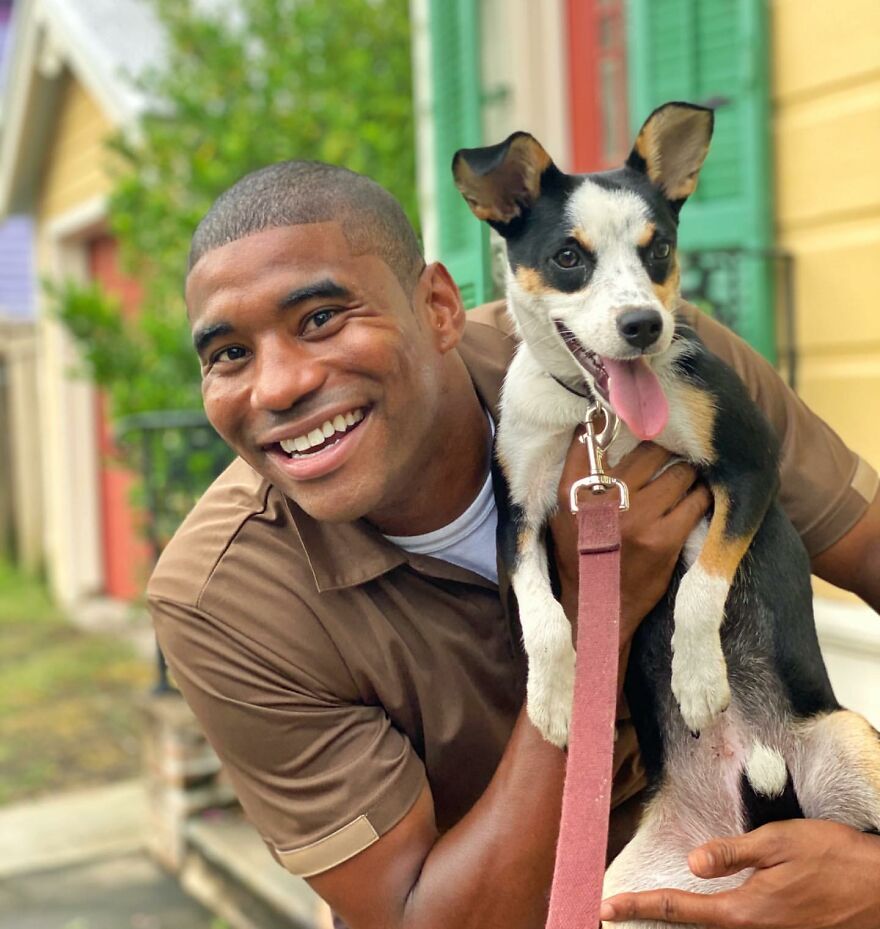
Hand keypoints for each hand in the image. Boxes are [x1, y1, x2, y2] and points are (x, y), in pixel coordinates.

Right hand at [549, 439, 709, 648]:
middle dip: (666, 450)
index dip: (611, 424)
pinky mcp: (665, 539)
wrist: (599, 607)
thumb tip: (592, 431)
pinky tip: (699, 497)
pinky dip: (702, 496)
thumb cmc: (581, 557)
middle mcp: (604, 501)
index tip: (629, 417)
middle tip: (673, 453)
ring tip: (688, 477)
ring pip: (679, 474)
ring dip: (688, 473)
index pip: (589, 442)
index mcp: (574, 493)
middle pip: (649, 452)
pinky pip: (696, 502)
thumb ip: (574, 477)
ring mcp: (638, 519)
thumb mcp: (563, 516)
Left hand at [600, 819, 879, 928]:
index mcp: (747, 911)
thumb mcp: (780, 843)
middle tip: (617, 909)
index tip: (607, 907)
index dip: (641, 906)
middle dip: (655, 916)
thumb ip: (733, 854)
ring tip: (647, 908)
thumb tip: (691, 863)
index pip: (681, 909)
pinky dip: (711, 923)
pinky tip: (700, 911)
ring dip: (680, 921)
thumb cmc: (835, 860)